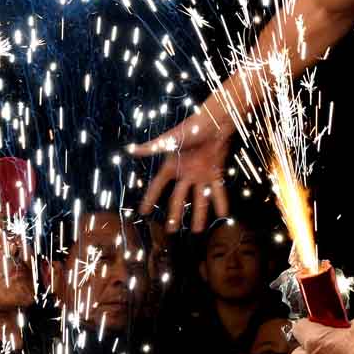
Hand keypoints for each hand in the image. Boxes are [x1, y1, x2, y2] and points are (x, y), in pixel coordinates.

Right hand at [132, 112, 231, 231]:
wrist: (215, 122)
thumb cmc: (191, 128)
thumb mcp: (170, 140)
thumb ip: (152, 148)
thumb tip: (130, 150)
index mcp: (172, 166)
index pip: (158, 186)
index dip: (151, 198)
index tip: (144, 212)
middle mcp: (186, 173)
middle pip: (178, 198)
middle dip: (175, 214)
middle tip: (171, 231)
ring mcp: (201, 174)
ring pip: (199, 198)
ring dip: (199, 214)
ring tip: (198, 230)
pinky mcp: (215, 172)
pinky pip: (218, 191)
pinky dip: (221, 202)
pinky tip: (223, 214)